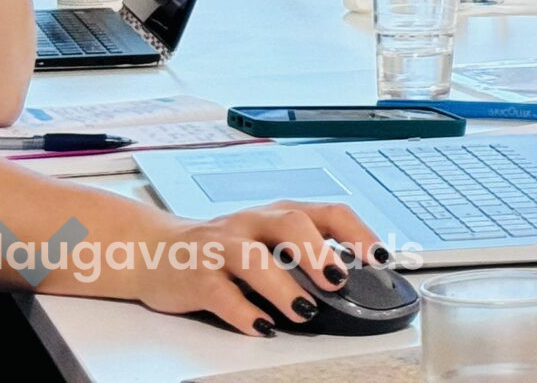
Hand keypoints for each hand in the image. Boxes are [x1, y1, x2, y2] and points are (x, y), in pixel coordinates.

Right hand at [126, 205, 382, 333]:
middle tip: (337, 281)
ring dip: (282, 286)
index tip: (379, 258)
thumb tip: (354, 279)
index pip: (327, 212)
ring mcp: (223, 248)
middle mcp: (253, 224)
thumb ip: (305, 254)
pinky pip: (220, 293)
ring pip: (254, 258)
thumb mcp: (268, 241)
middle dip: (317, 252)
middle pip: (289, 223)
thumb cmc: (226, 248)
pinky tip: (261, 326)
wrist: (157, 250)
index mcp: (279, 214)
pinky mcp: (197, 276)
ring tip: (303, 311)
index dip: (356, 232)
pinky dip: (242, 311)